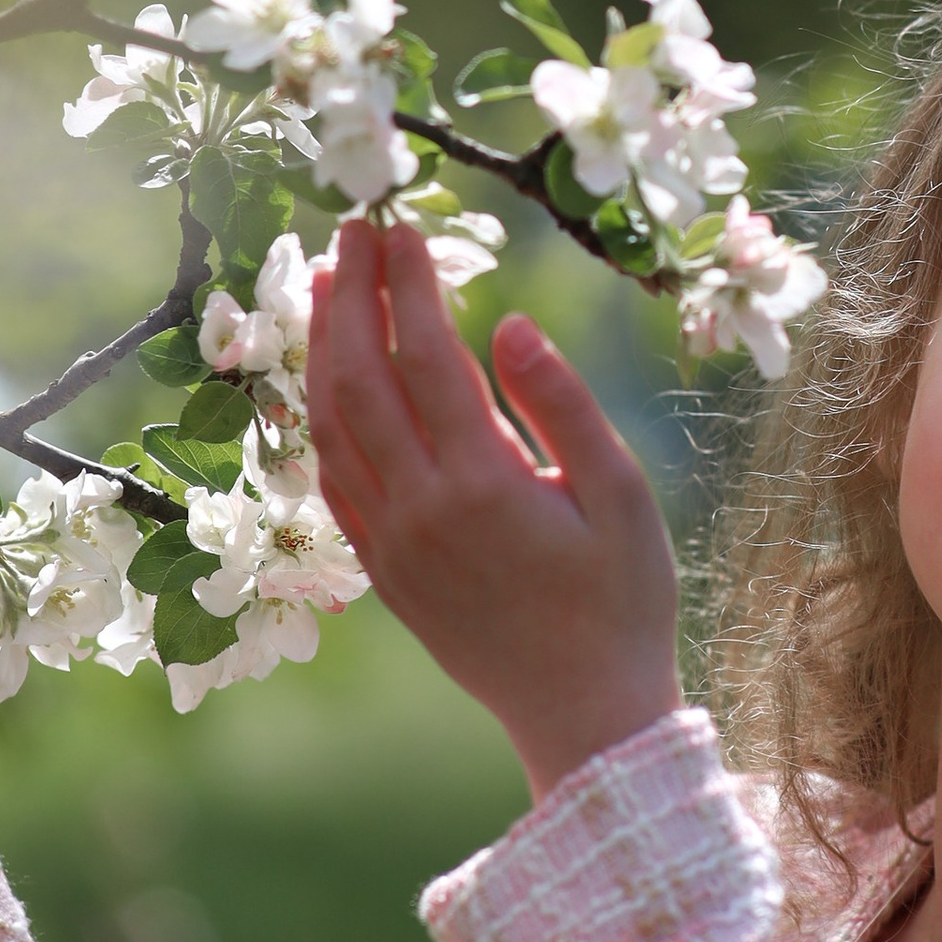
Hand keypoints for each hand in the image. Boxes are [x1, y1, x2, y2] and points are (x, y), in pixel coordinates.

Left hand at [307, 220, 680, 800]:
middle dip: (350, 295)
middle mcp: (421, 510)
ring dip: (321, 347)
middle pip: (360, 378)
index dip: (409, 283)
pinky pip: (332, 478)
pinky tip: (325, 377)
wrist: (584, 717)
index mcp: (484, 484)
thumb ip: (564, 405)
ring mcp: (391, 543)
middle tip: (352, 229)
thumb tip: (510, 323)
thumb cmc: (622, 602)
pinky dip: (319, 416)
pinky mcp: (382, 571)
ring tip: (323, 283)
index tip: (400, 224)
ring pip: (331, 426)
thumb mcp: (622, 497)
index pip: (426, 356)